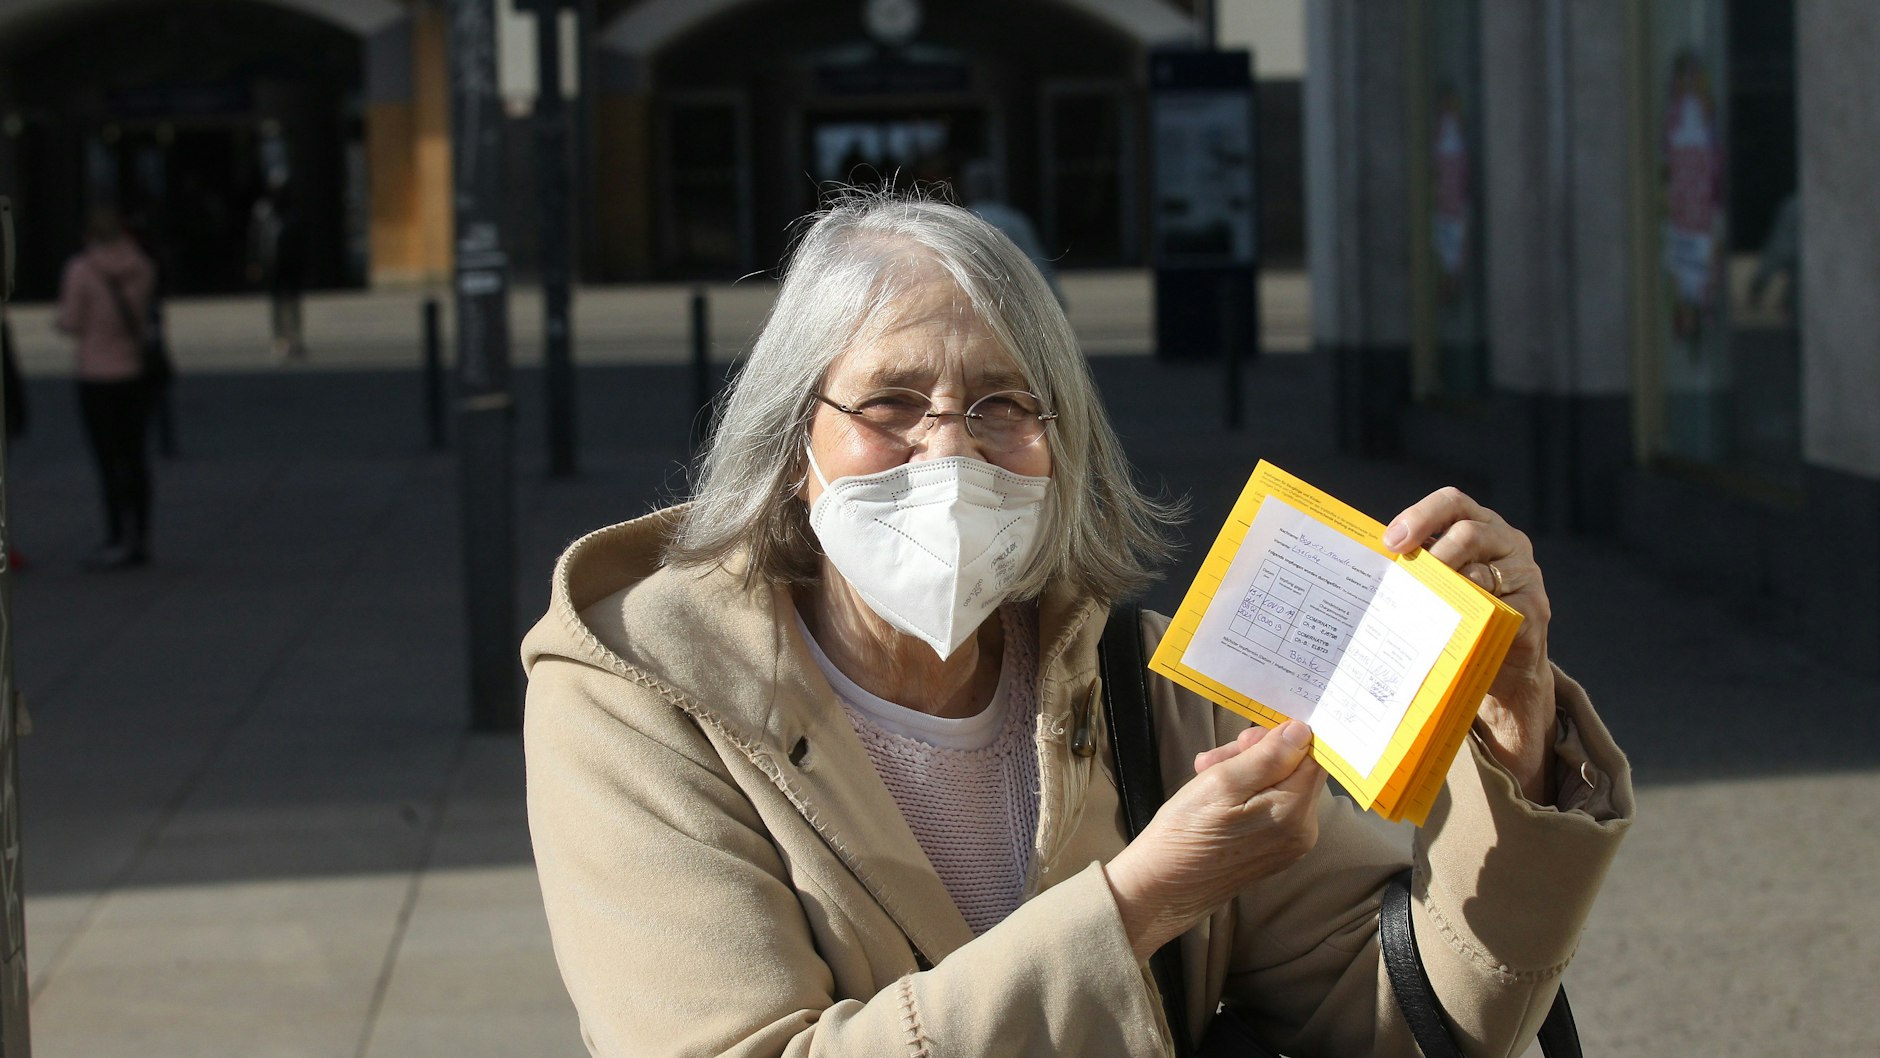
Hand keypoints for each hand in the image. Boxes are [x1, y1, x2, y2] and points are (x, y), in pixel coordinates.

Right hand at [1105, 721, 1324, 960]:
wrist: (1162, 887)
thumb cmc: (1185, 832)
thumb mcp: (1221, 782)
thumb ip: (1268, 756)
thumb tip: (1302, 730)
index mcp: (1294, 813)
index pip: (1313, 757)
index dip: (1283, 738)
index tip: (1246, 739)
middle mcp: (1303, 832)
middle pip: (1295, 771)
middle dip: (1257, 754)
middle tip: (1214, 757)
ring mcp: (1290, 845)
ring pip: (1280, 786)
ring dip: (1245, 771)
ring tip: (1205, 773)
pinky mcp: (1274, 851)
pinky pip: (1271, 807)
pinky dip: (1246, 793)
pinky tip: (1214, 793)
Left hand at [1383, 487, 1554, 801]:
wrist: (1505, 665)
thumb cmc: (1460, 614)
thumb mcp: (1439, 583)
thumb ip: (1416, 566)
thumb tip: (1358, 567)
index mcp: (1481, 525)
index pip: (1453, 503)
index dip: (1421, 516)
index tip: (1391, 542)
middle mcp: (1507, 543)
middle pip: (1469, 532)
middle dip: (1432, 554)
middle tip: (1405, 577)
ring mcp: (1526, 575)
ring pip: (1482, 574)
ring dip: (1445, 590)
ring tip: (1418, 608)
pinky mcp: (1534, 610)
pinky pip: (1500, 609)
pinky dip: (1470, 618)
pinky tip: (1447, 630)